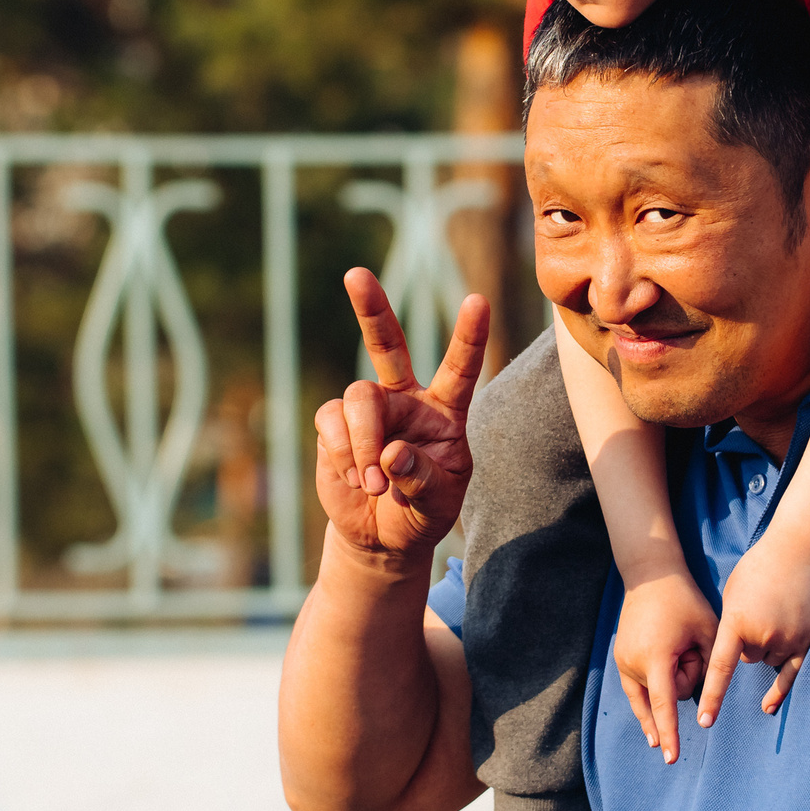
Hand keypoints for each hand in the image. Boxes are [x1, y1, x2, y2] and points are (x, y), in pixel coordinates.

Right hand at [311, 269, 488, 561]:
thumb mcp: (439, 502)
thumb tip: (391, 453)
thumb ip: (422, 478)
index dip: (468, 336)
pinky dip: (344, 454)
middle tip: (356, 275)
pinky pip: (332, 423)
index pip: (459, 368)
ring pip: (358, 399)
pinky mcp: (335, 426)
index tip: (477, 300)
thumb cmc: (423, 511)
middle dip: (371, 309)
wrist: (382, 535)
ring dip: (364, 444)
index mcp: (444, 409)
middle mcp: (405, 398)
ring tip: (374, 485)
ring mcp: (368, 409)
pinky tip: (356, 479)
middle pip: (387, 344)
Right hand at [612, 570, 718, 762]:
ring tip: (674, 648)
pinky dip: (648, 705)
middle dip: (685, 677)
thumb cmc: (685, 601)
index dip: (671, 733)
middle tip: (688, 644)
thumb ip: (711, 666)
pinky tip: (653, 735)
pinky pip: (637, 692)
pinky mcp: (620, 661)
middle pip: (668, 695)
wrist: (651, 576)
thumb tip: (704, 697)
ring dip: (670, 679)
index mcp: (656, 658)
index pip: (665, 705)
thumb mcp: (708, 630)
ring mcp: (623, 663)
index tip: (672, 758)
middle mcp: (634, 664)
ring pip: (655, 693)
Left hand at [697, 533, 809, 723]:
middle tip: (759, 610)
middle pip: (747, 657)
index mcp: (737, 622)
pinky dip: (778, 690)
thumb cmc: (760, 566)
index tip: (704, 721)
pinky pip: (789, 674)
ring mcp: (786, 640)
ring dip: (768, 646)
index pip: (721, 668)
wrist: (799, 550)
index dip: (711, 696)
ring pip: (767, 659)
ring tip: (775, 613)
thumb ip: (731, 624)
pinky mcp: (805, 641)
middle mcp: (762, 636)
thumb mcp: (733, 593)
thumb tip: (734, 649)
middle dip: (748, 642)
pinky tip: (768, 708)